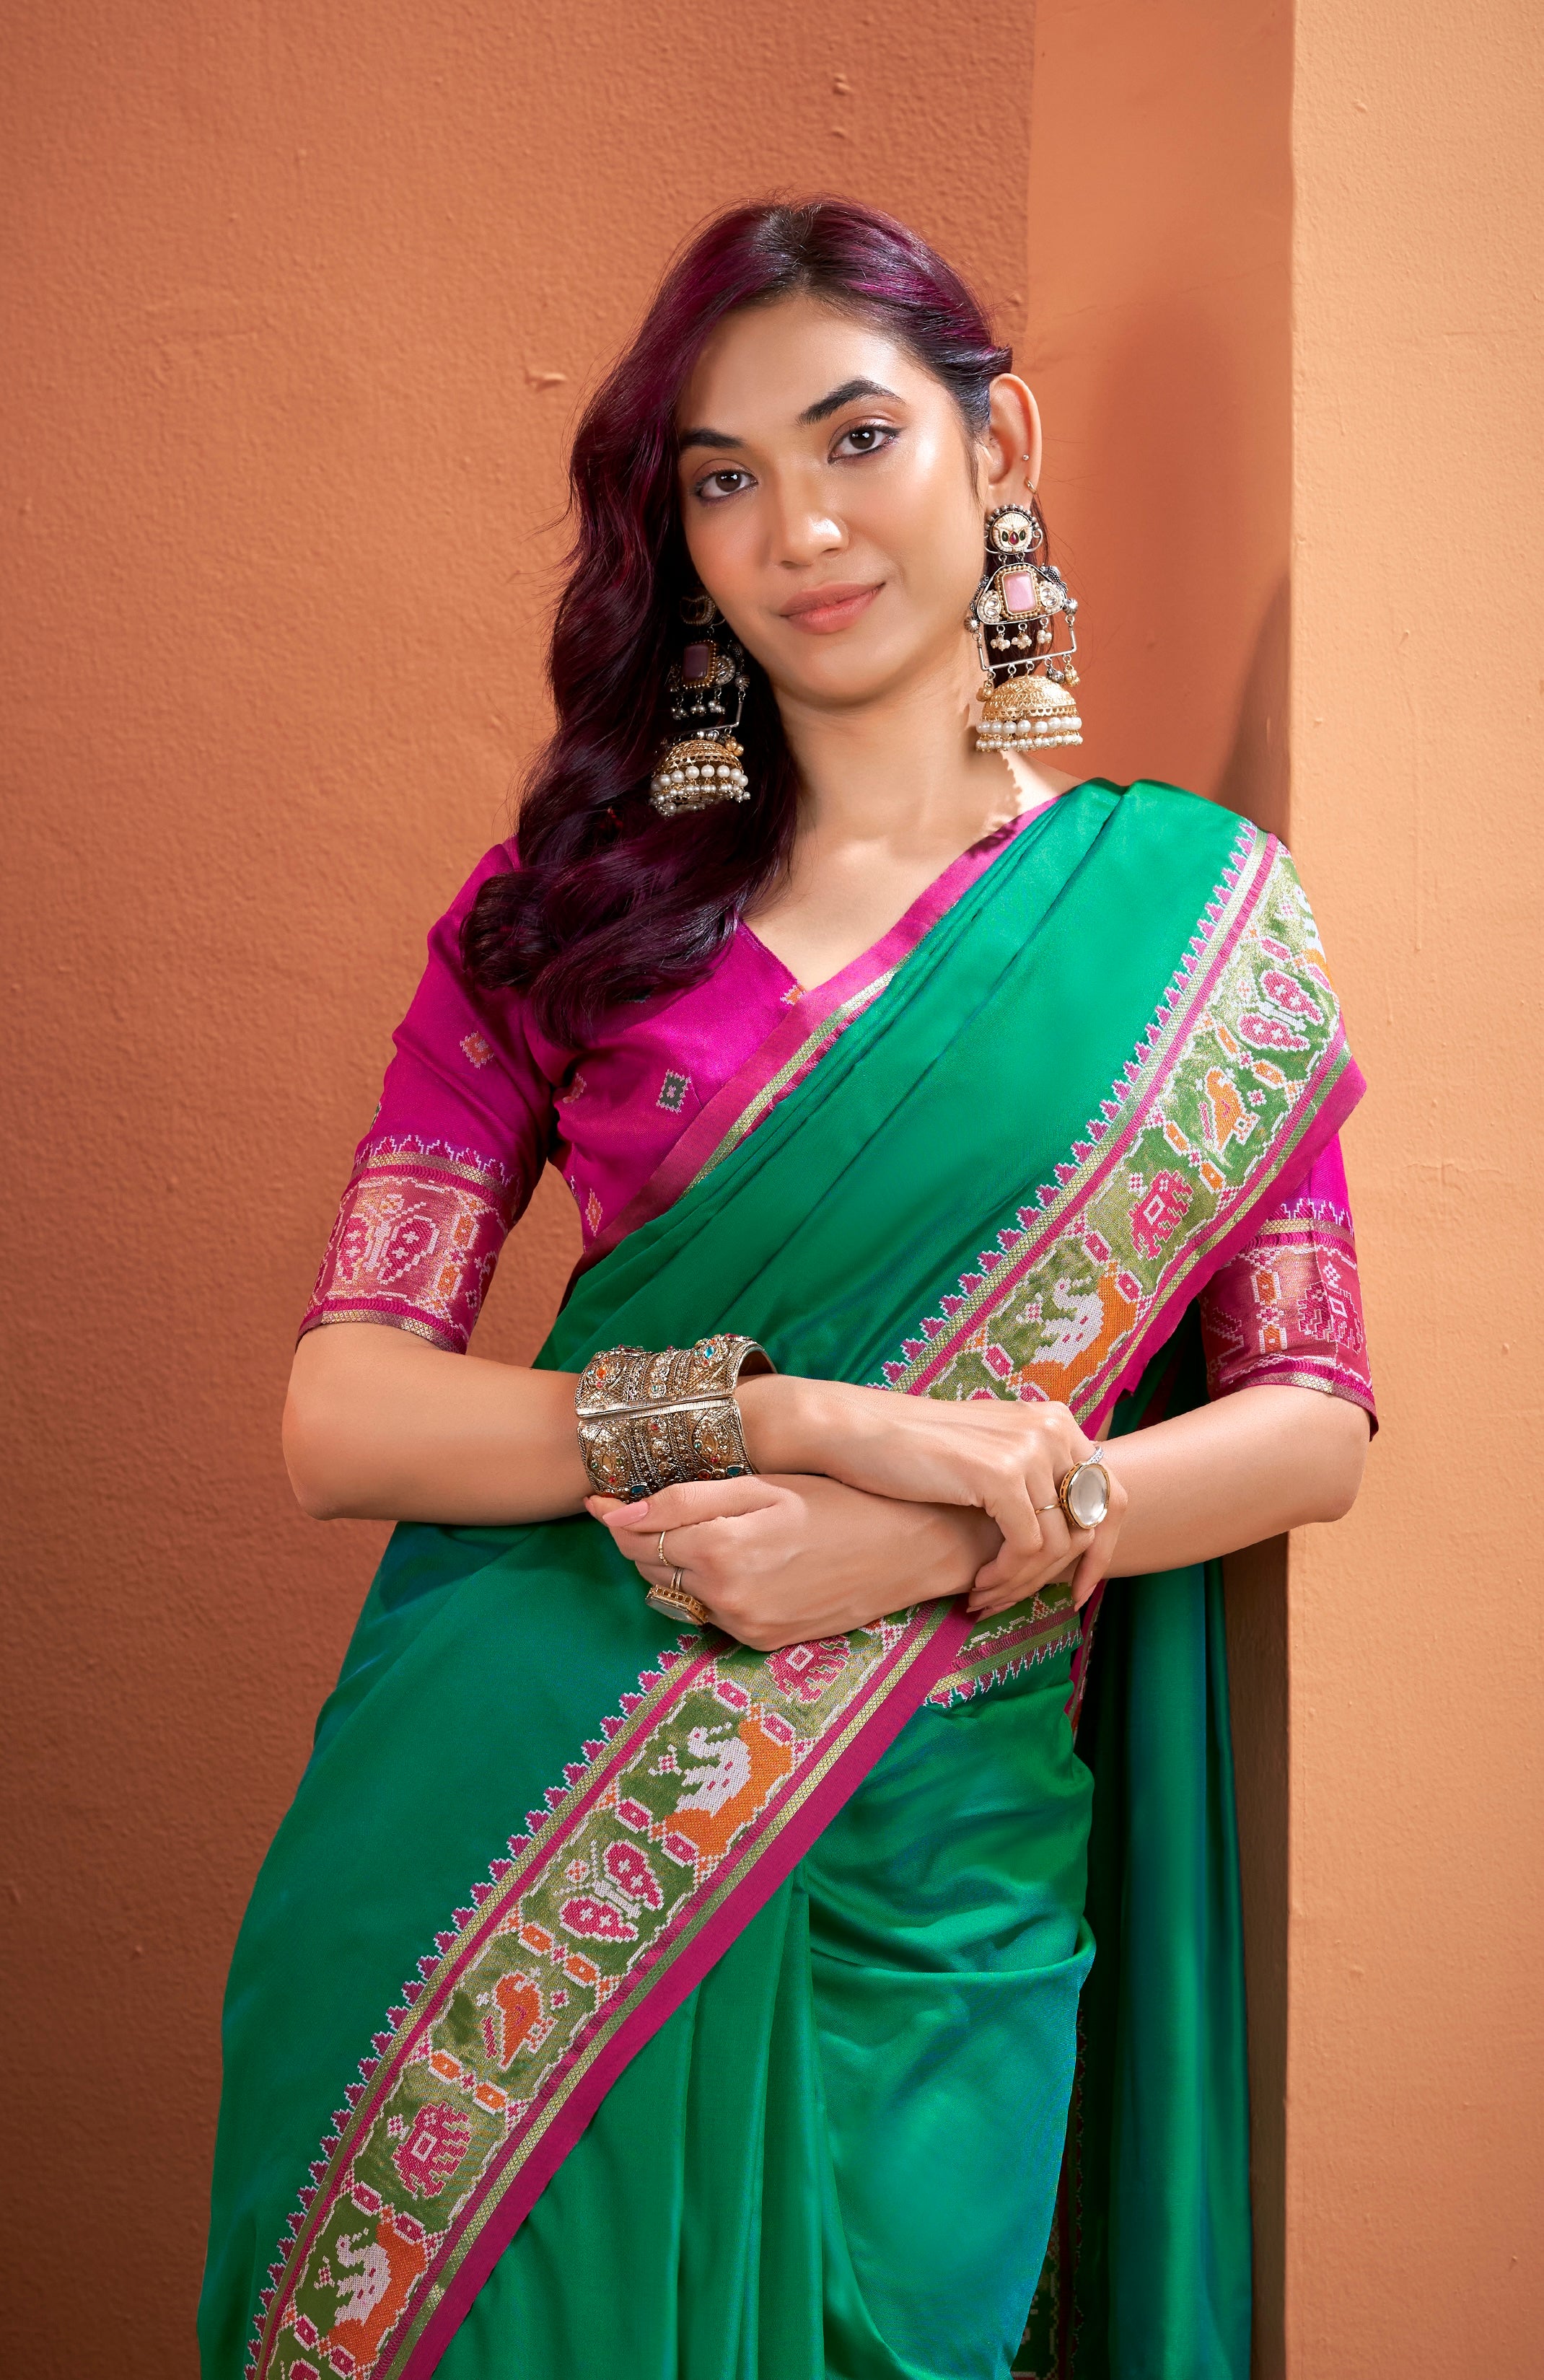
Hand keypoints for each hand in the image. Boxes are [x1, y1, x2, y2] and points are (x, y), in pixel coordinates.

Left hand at [588, 1473, 999, 1651]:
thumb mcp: (763, 1486)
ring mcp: (745, 1626)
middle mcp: (725, 1599)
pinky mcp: (763, 1642)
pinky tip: (739, 1560)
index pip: (634, 1537)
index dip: (616, 1513)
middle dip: (644, 1537)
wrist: (909, 1548)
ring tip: (707, 1529)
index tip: (602, 1495)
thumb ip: (683, 1500)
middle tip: (662, 1505)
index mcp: (719, 1551)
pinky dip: (709, 1588)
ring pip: (676, 1593)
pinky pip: (711, 1614)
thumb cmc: (839, 1500)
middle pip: (648, 1568)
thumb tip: (611, 1511)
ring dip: (676, 1564)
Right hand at [742, 1377, 1126, 1609]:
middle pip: (1093, 1524)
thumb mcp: (988, 1456)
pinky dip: (1006, 1576)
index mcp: (1056, 1422)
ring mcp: (1031, 1448)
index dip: (1102, 1552)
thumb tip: (1073, 1539)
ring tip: (984, 1595)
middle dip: (1062, 1576)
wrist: (855, 1431)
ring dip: (1023, 1582)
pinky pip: (1029, 1547)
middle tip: (1017, 1602)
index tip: (1077, 1592)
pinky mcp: (1003, 1474)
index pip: (1112, 1495)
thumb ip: (1032, 1481)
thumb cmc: (913, 1452)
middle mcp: (1053, 1429)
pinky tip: (975, 1585)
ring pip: (1059, 1544)